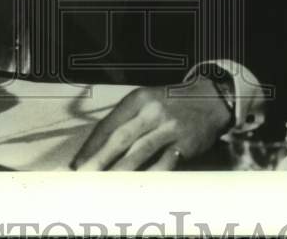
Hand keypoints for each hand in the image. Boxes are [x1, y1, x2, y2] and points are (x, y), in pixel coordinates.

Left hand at [72, 78, 231, 170]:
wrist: (209, 99)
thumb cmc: (169, 104)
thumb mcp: (145, 102)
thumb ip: (124, 121)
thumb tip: (94, 149)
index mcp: (137, 99)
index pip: (108, 124)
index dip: (91, 146)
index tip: (77, 163)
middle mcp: (152, 111)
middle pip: (121, 138)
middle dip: (99, 160)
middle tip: (83, 176)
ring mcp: (170, 127)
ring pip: (140, 152)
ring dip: (120, 171)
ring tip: (104, 185)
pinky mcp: (185, 143)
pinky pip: (164, 163)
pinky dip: (149, 176)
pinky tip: (136, 187)